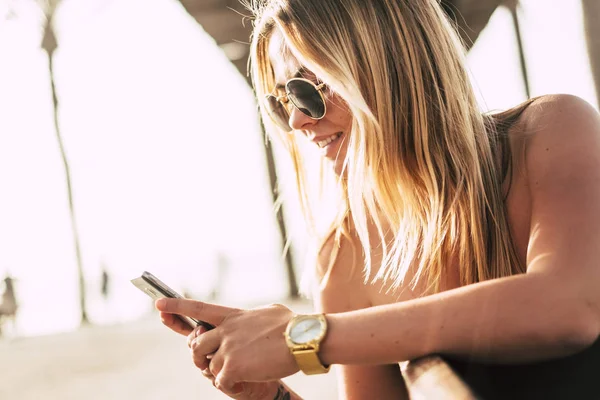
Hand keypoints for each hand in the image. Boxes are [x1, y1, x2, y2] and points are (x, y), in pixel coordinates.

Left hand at [156, 298, 298, 390]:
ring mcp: (228, 348)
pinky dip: (232, 386)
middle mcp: (226, 330)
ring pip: (210, 366)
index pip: (198, 308)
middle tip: (209, 364)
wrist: (302, 339)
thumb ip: (250, 318)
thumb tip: (248, 323)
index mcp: (233, 315)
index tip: (158, 304)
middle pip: (195, 345)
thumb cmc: (293, 326)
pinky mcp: (233, 366)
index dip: (176, 306)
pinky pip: (221, 381)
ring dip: (223, 373)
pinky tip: (246, 382)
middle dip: (199, 357)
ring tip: (243, 372)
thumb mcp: (268, 313)